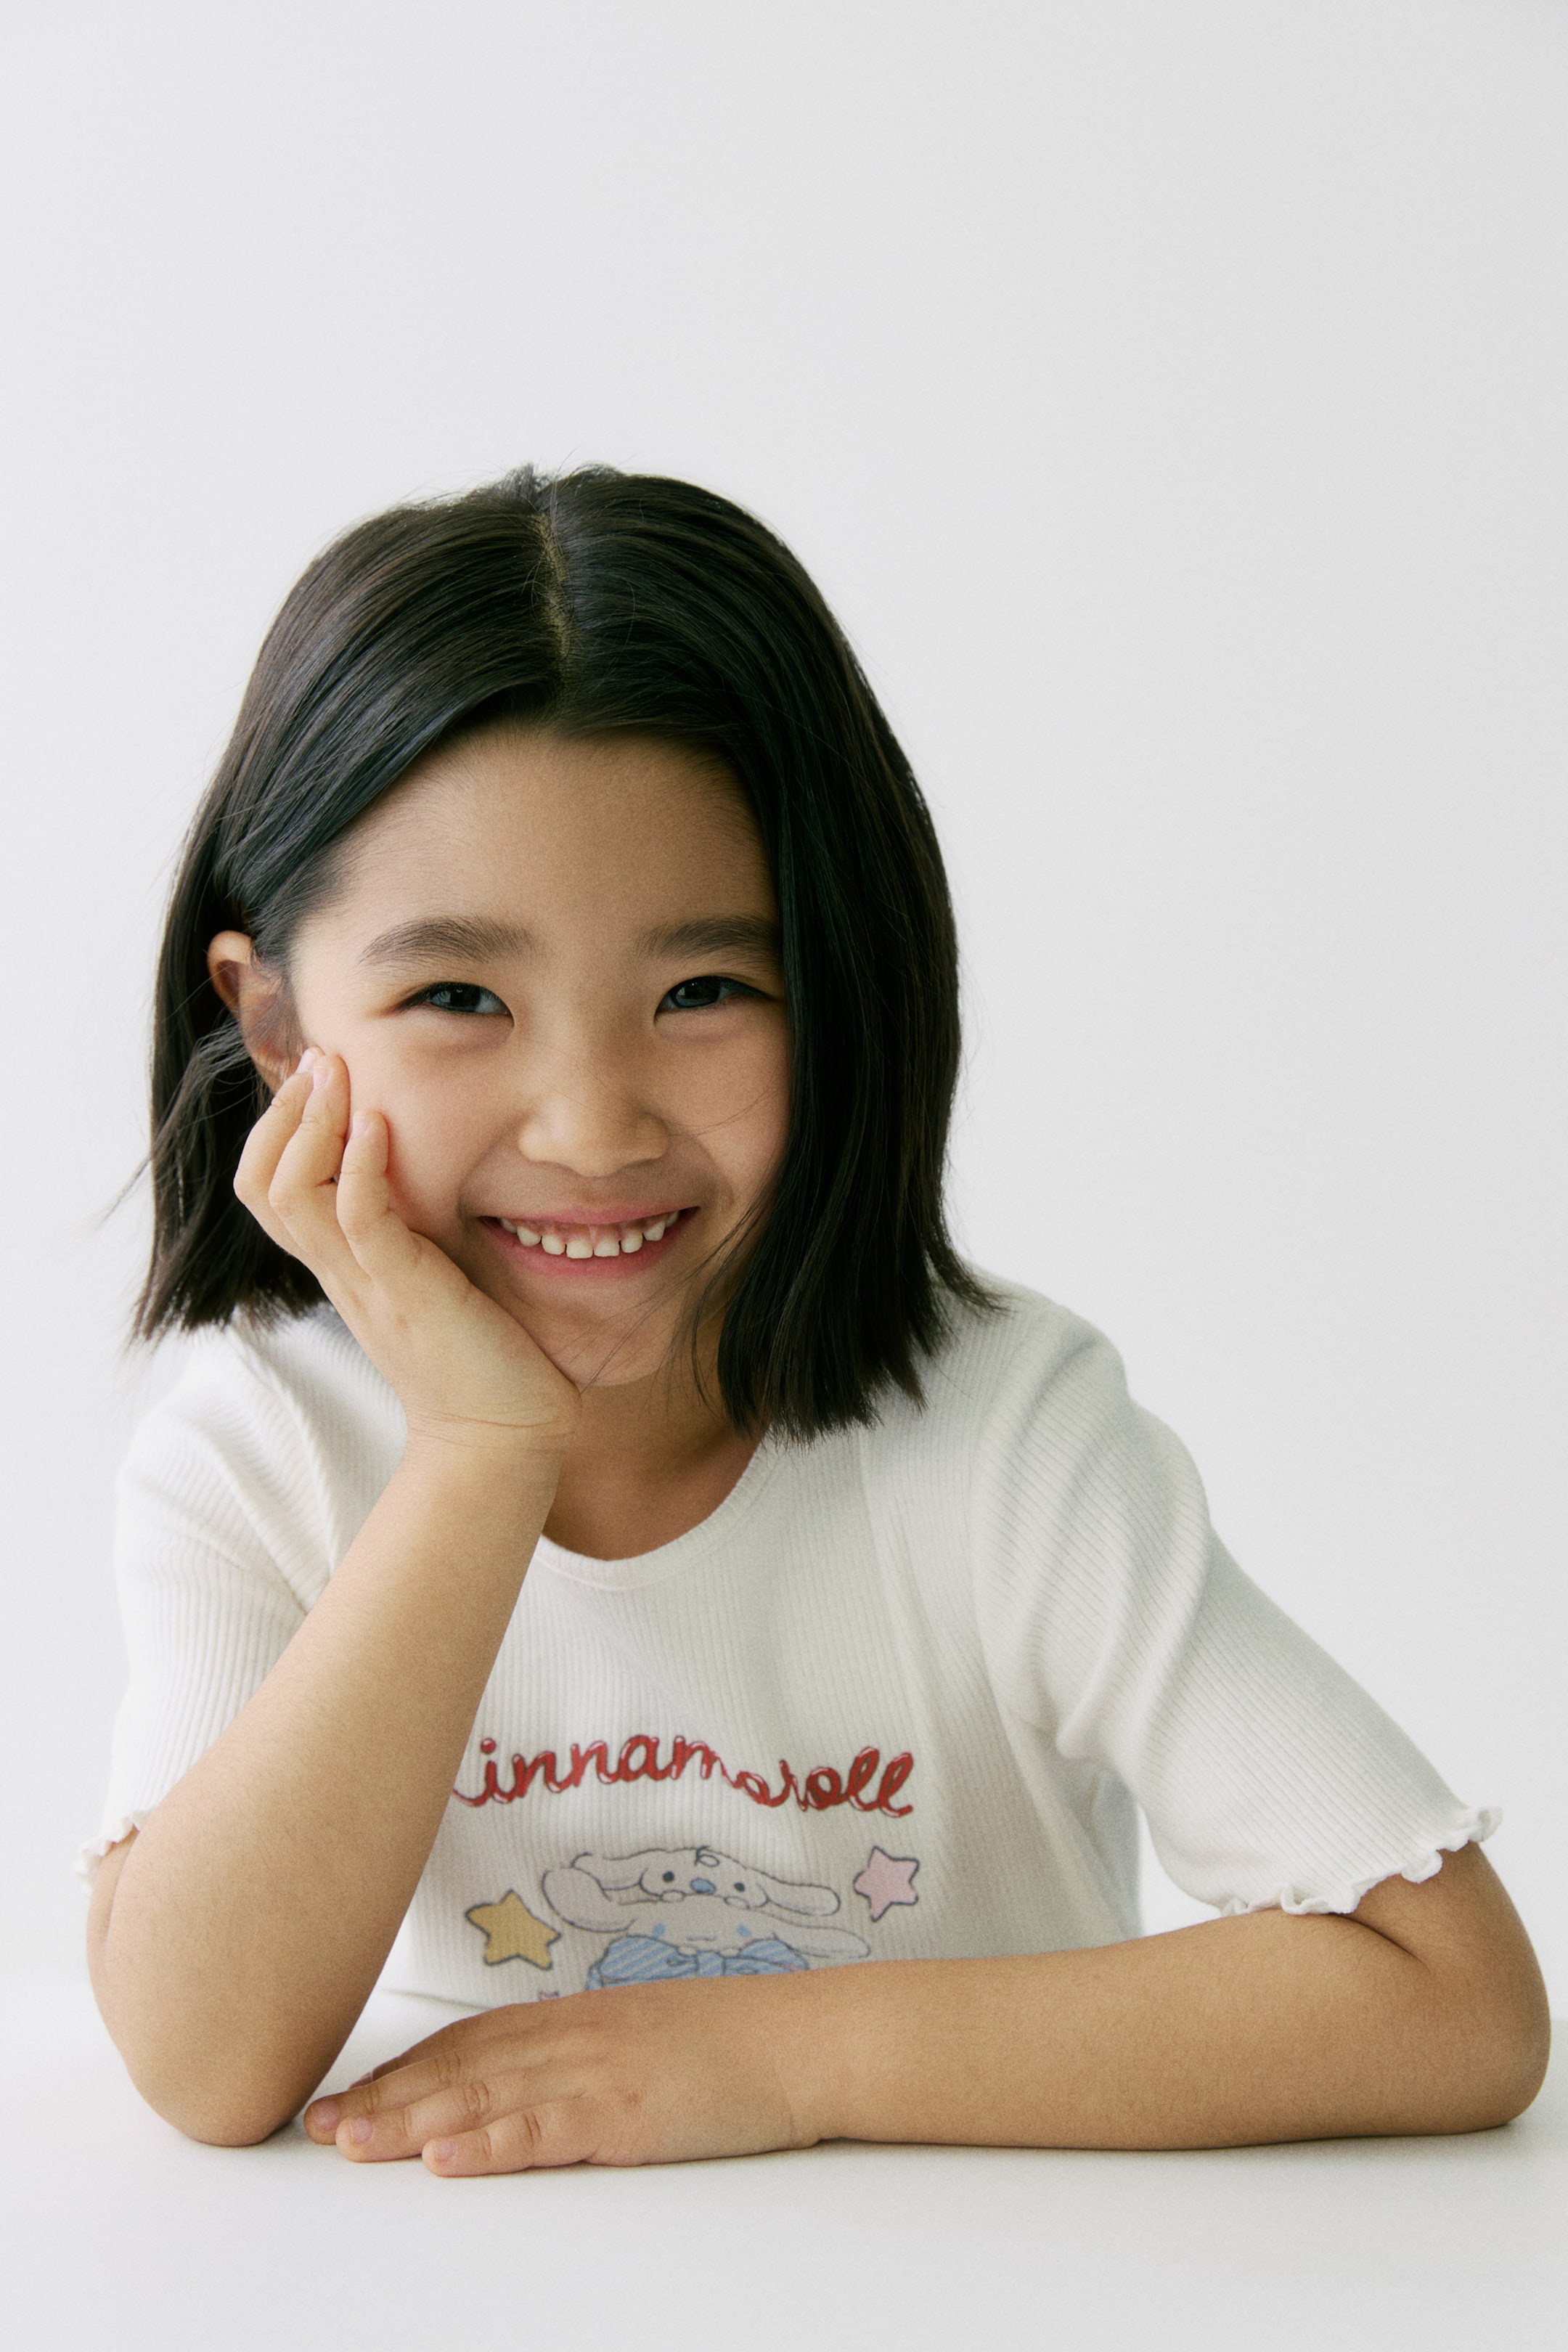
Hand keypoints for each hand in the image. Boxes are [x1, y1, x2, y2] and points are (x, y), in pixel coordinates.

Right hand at [235, 1051, 579, 1454]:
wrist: (503, 1436)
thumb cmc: (483, 1355)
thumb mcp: (436, 1276)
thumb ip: (420, 1231)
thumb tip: (435, 1171)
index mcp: (343, 1267)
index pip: (271, 1189)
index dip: (280, 1129)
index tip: (319, 1075)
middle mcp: (340, 1273)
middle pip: (261, 1184)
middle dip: (285, 1112)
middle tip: (320, 1059)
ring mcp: (366, 1283)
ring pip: (292, 1194)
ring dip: (311, 1123)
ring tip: (336, 1075)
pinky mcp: (406, 1292)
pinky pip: (358, 1221)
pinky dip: (359, 1166)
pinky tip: (378, 1123)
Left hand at [303, 1976, 820, 2173]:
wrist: (804, 2039)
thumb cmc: (732, 2044)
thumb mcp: (642, 2038)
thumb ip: (583, 2053)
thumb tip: (530, 2080)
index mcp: (575, 2020)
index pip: (467, 2042)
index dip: (403, 2069)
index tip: (348, 2094)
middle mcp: (574, 2037)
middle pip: (460, 2069)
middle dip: (383, 2099)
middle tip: (318, 2126)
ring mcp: (598, 2072)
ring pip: (485, 2097)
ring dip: (412, 2123)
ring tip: (352, 2144)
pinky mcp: (627, 2114)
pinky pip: (545, 2129)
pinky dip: (490, 2144)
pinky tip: (447, 2160)